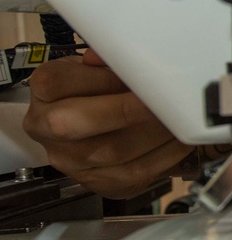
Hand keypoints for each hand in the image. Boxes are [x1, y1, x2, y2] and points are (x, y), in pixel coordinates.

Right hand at [22, 49, 190, 198]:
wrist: (91, 132)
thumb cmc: (94, 92)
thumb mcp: (95, 69)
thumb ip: (108, 62)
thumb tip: (126, 57)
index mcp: (44, 93)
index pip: (57, 82)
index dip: (100, 79)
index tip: (136, 75)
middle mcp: (47, 129)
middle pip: (75, 124)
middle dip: (126, 110)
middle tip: (162, 100)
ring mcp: (70, 161)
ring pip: (112, 152)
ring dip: (154, 133)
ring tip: (178, 118)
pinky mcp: (98, 182)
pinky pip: (134, 173)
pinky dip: (164, 155)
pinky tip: (179, 140)